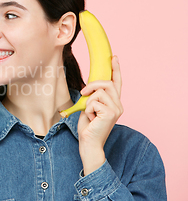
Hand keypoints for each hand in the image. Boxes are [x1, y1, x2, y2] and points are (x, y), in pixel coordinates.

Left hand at [78, 55, 122, 174]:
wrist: (89, 143)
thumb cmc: (88, 127)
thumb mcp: (89, 107)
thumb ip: (93, 96)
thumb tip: (90, 84)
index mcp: (114, 102)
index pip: (117, 82)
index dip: (116, 69)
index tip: (113, 57)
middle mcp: (118, 104)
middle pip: (107, 83)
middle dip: (92, 84)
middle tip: (83, 92)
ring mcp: (116, 109)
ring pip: (99, 92)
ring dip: (88, 101)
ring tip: (89, 113)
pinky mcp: (111, 113)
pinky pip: (94, 101)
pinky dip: (87, 109)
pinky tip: (90, 118)